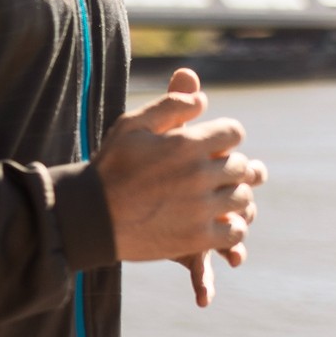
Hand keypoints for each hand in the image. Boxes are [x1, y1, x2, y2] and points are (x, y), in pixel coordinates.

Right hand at [96, 68, 266, 275]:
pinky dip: (232, 225)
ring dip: (233, 194)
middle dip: (230, 165)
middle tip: (215, 171)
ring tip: (217, 195)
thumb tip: (202, 98)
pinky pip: (235, 231)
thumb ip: (170, 105)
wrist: (93, 216)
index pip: (234, 133)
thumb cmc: (112, 167)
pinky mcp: (198, 238)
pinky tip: (218, 220)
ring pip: (242, 198)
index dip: (226, 135)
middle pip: (241, 166)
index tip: (215, 144)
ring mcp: (201, 209)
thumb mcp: (132, 125)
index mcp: (186, 144)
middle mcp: (199, 174)